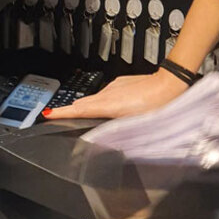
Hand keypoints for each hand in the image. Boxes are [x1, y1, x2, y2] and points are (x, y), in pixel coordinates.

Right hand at [45, 69, 187, 118]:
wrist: (170, 83)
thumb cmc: (158, 104)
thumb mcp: (137, 124)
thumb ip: (118, 130)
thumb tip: (106, 136)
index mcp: (108, 105)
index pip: (78, 110)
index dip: (61, 113)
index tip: (47, 114)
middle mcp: (108, 93)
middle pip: (83, 103)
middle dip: (71, 111)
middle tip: (57, 116)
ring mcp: (115, 86)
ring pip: (96, 99)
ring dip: (89, 107)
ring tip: (82, 116)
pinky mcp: (122, 82)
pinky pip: (107, 94)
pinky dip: (103, 101)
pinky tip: (111, 108)